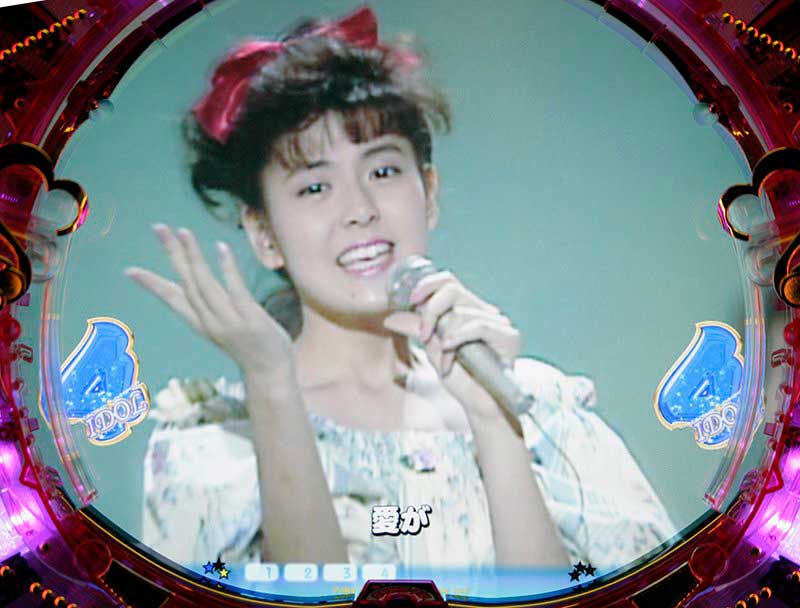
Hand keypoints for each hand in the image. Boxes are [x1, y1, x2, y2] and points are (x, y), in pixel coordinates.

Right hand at [125, 224, 293, 380]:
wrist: (270, 374)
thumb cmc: (250, 348)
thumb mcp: (224, 329)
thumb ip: (212, 309)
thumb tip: (204, 288)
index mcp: (201, 323)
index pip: (172, 299)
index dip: (152, 284)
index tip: (130, 271)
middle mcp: (209, 321)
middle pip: (186, 282)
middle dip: (172, 254)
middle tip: (158, 228)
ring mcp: (229, 320)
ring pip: (205, 283)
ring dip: (193, 256)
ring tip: (183, 232)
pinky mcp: (249, 318)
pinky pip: (235, 289)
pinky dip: (226, 268)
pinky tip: (220, 247)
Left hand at [383, 270, 520, 421]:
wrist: (480, 405)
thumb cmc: (460, 379)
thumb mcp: (432, 350)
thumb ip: (416, 329)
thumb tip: (391, 317)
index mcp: (467, 311)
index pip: (447, 282)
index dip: (427, 285)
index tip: (411, 301)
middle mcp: (483, 312)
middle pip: (451, 289)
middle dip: (431, 310)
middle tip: (424, 335)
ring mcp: (498, 323)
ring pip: (460, 312)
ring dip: (445, 338)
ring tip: (445, 361)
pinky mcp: (508, 336)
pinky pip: (478, 325)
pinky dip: (460, 336)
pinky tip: (450, 349)